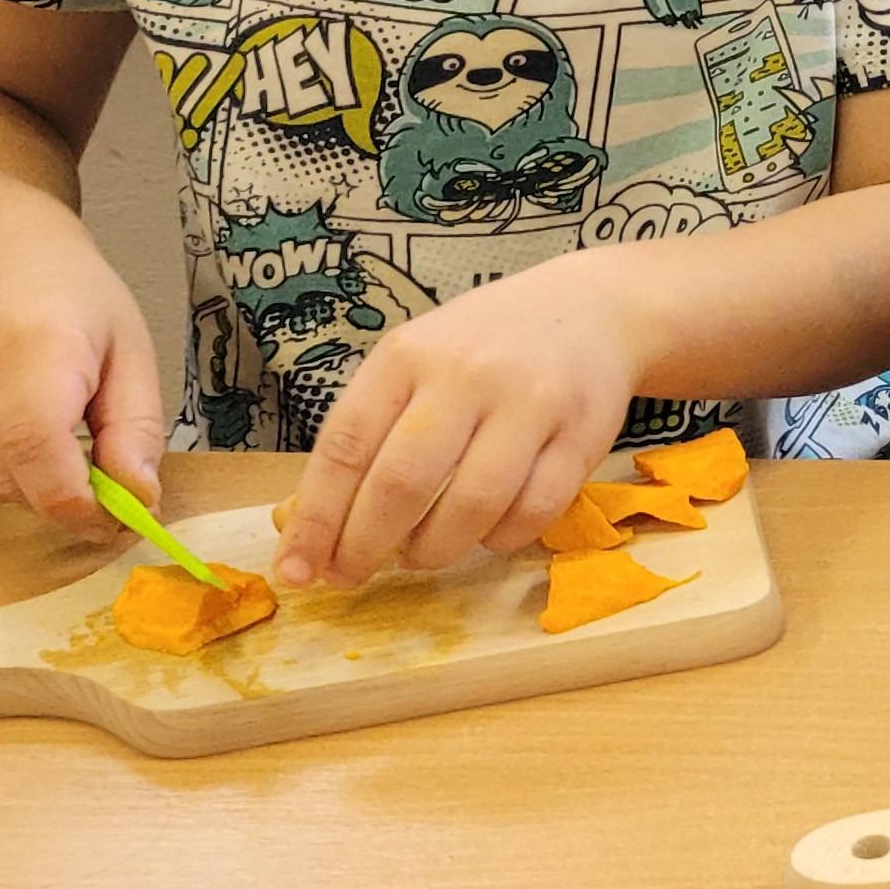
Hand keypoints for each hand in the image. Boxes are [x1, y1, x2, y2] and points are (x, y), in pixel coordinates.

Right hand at [0, 228, 162, 538]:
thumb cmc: (76, 299)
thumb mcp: (133, 351)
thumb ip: (137, 428)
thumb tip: (140, 500)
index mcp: (33, 342)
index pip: (36, 444)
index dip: (75, 500)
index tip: (117, 519)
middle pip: (15, 477)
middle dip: (68, 498)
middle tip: (108, 480)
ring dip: (39, 485)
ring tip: (65, 433)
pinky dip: (9, 472)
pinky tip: (24, 427)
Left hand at [277, 251, 647, 586]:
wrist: (593, 311)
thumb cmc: (484, 347)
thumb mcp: (417, 362)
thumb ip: (372, 430)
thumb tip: (315, 526)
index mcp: (409, 355)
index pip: (346, 445)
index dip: (316, 518)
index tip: (296, 569)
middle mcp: (467, 375)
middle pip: (402, 482)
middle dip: (365, 546)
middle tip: (350, 578)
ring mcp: (531, 404)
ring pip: (472, 505)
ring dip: (433, 550)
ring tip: (420, 555)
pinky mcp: (583, 436)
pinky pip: (534, 512)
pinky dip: (500, 539)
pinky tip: (485, 533)